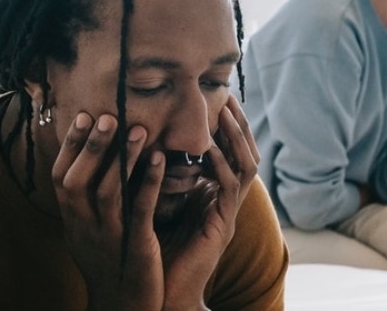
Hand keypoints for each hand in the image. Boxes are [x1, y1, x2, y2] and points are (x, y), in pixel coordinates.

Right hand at [51, 112, 163, 310]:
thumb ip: (88, 201)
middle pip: (77, 181)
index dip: (70, 146)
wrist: (123, 308)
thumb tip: (90, 161)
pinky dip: (149, 182)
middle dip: (91, 146)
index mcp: (73, 221)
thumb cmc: (111, 264)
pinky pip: (140, 210)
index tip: (83, 116)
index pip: (61, 177)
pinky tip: (160, 159)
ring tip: (137, 129)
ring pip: (108, 191)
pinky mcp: (135, 246)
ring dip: (122, 158)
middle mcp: (84, 228)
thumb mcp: (89, 232)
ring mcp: (108, 238)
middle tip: (108, 115)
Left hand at [161, 95, 259, 308]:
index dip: (224, 125)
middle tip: (227, 95)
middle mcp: (223, 201)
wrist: (159, 293)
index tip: (214, 97)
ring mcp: (227, 213)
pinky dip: (222, 166)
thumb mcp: (152, 201)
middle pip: (244, 153)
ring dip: (236, 138)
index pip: (227, 151)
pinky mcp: (223, 226)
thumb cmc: (149, 249)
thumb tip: (142, 140)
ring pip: (245, 166)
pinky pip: (230, 189)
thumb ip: (155, 175)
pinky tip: (211, 150)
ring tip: (225, 112)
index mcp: (209, 193)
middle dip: (237, 124)